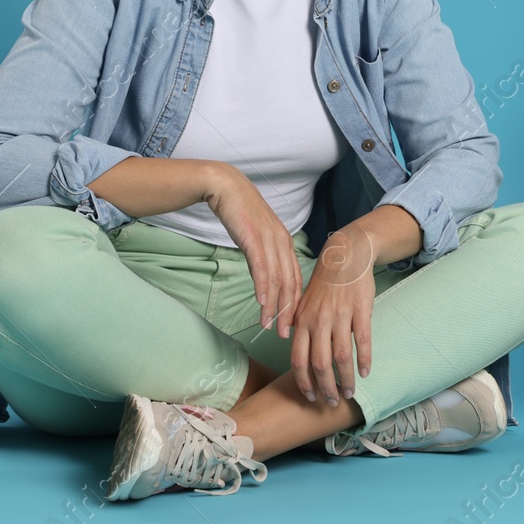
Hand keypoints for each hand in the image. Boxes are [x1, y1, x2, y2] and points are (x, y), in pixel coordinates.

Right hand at [202, 165, 302, 336]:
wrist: (227, 188)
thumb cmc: (241, 213)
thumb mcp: (258, 236)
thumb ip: (265, 256)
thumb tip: (266, 279)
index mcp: (286, 243)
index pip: (296, 280)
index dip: (295, 304)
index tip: (292, 324)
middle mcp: (282, 243)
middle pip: (290, 283)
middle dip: (288, 312)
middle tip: (286, 334)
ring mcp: (269, 240)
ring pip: (277, 279)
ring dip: (274, 305)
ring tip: (270, 326)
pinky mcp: (254, 238)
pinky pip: (261, 267)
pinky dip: (262, 286)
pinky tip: (261, 302)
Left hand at [289, 225, 376, 405]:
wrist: (346, 256)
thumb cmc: (325, 282)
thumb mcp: (304, 302)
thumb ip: (298, 324)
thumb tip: (291, 344)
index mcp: (303, 321)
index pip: (298, 359)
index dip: (303, 381)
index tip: (310, 397)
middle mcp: (318, 320)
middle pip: (319, 363)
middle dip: (325, 387)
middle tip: (331, 402)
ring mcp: (340, 315)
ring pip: (341, 356)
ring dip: (345, 379)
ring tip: (349, 392)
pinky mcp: (360, 310)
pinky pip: (362, 340)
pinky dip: (364, 359)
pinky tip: (366, 372)